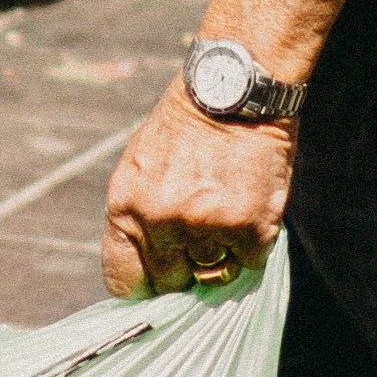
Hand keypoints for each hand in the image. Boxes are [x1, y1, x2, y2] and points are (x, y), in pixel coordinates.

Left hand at [102, 76, 293, 296]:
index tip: (157, 282)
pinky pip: (250, 260)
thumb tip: (148, 269)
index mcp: (125, 208)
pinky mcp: (248, 228)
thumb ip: (138, 219)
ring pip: (214, 272)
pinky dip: (253, 242)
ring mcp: (205, 227)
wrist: (233, 90)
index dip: (144, 285)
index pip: (124, 280)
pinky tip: (250, 207)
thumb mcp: (140, 169)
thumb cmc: (185, 126)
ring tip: (225, 211)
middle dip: (184, 268)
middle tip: (200, 239)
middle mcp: (160, 222)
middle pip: (170, 282)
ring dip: (221, 251)